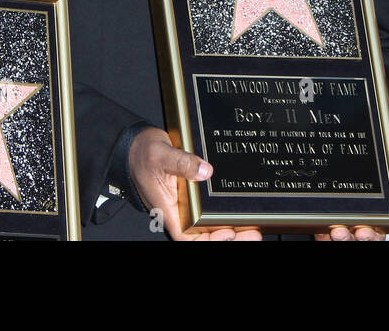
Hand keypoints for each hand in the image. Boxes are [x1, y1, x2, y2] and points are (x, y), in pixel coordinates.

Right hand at [128, 127, 260, 240]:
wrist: (136, 146)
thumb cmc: (143, 154)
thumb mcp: (161, 155)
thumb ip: (182, 163)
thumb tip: (205, 171)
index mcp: (168, 209)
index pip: (188, 237)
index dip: (209, 241)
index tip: (229, 233)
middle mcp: (178, 212)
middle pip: (203, 236)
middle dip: (227, 237)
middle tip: (252, 232)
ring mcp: (185, 205)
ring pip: (208, 226)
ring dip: (229, 228)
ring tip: (252, 226)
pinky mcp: (191, 196)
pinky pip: (209, 211)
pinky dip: (224, 214)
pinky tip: (241, 210)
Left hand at [314, 162, 388, 240]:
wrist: (350, 153)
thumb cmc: (375, 167)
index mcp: (379, 217)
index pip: (378, 233)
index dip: (373, 236)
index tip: (366, 231)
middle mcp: (360, 223)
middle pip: (359, 239)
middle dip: (353, 239)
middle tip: (346, 232)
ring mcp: (341, 222)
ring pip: (342, 238)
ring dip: (340, 238)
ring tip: (336, 231)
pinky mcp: (324, 220)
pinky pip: (322, 234)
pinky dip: (322, 233)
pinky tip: (322, 229)